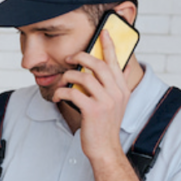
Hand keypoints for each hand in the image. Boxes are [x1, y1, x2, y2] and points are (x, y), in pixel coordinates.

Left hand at [53, 29, 130, 163]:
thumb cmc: (105, 126)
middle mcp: (117, 92)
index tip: (103, 32)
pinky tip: (57, 96)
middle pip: (99, 65)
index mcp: (122, 89)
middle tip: (70, 57)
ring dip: (68, 76)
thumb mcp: (117, 104)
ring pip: (84, 77)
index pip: (116, 62)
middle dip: (82, 56)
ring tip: (62, 81)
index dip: (109, 45)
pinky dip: (61, 92)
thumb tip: (119, 69)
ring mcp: (106, 101)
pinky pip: (73, 93)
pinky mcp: (93, 110)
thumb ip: (116, 86)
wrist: (105, 148)